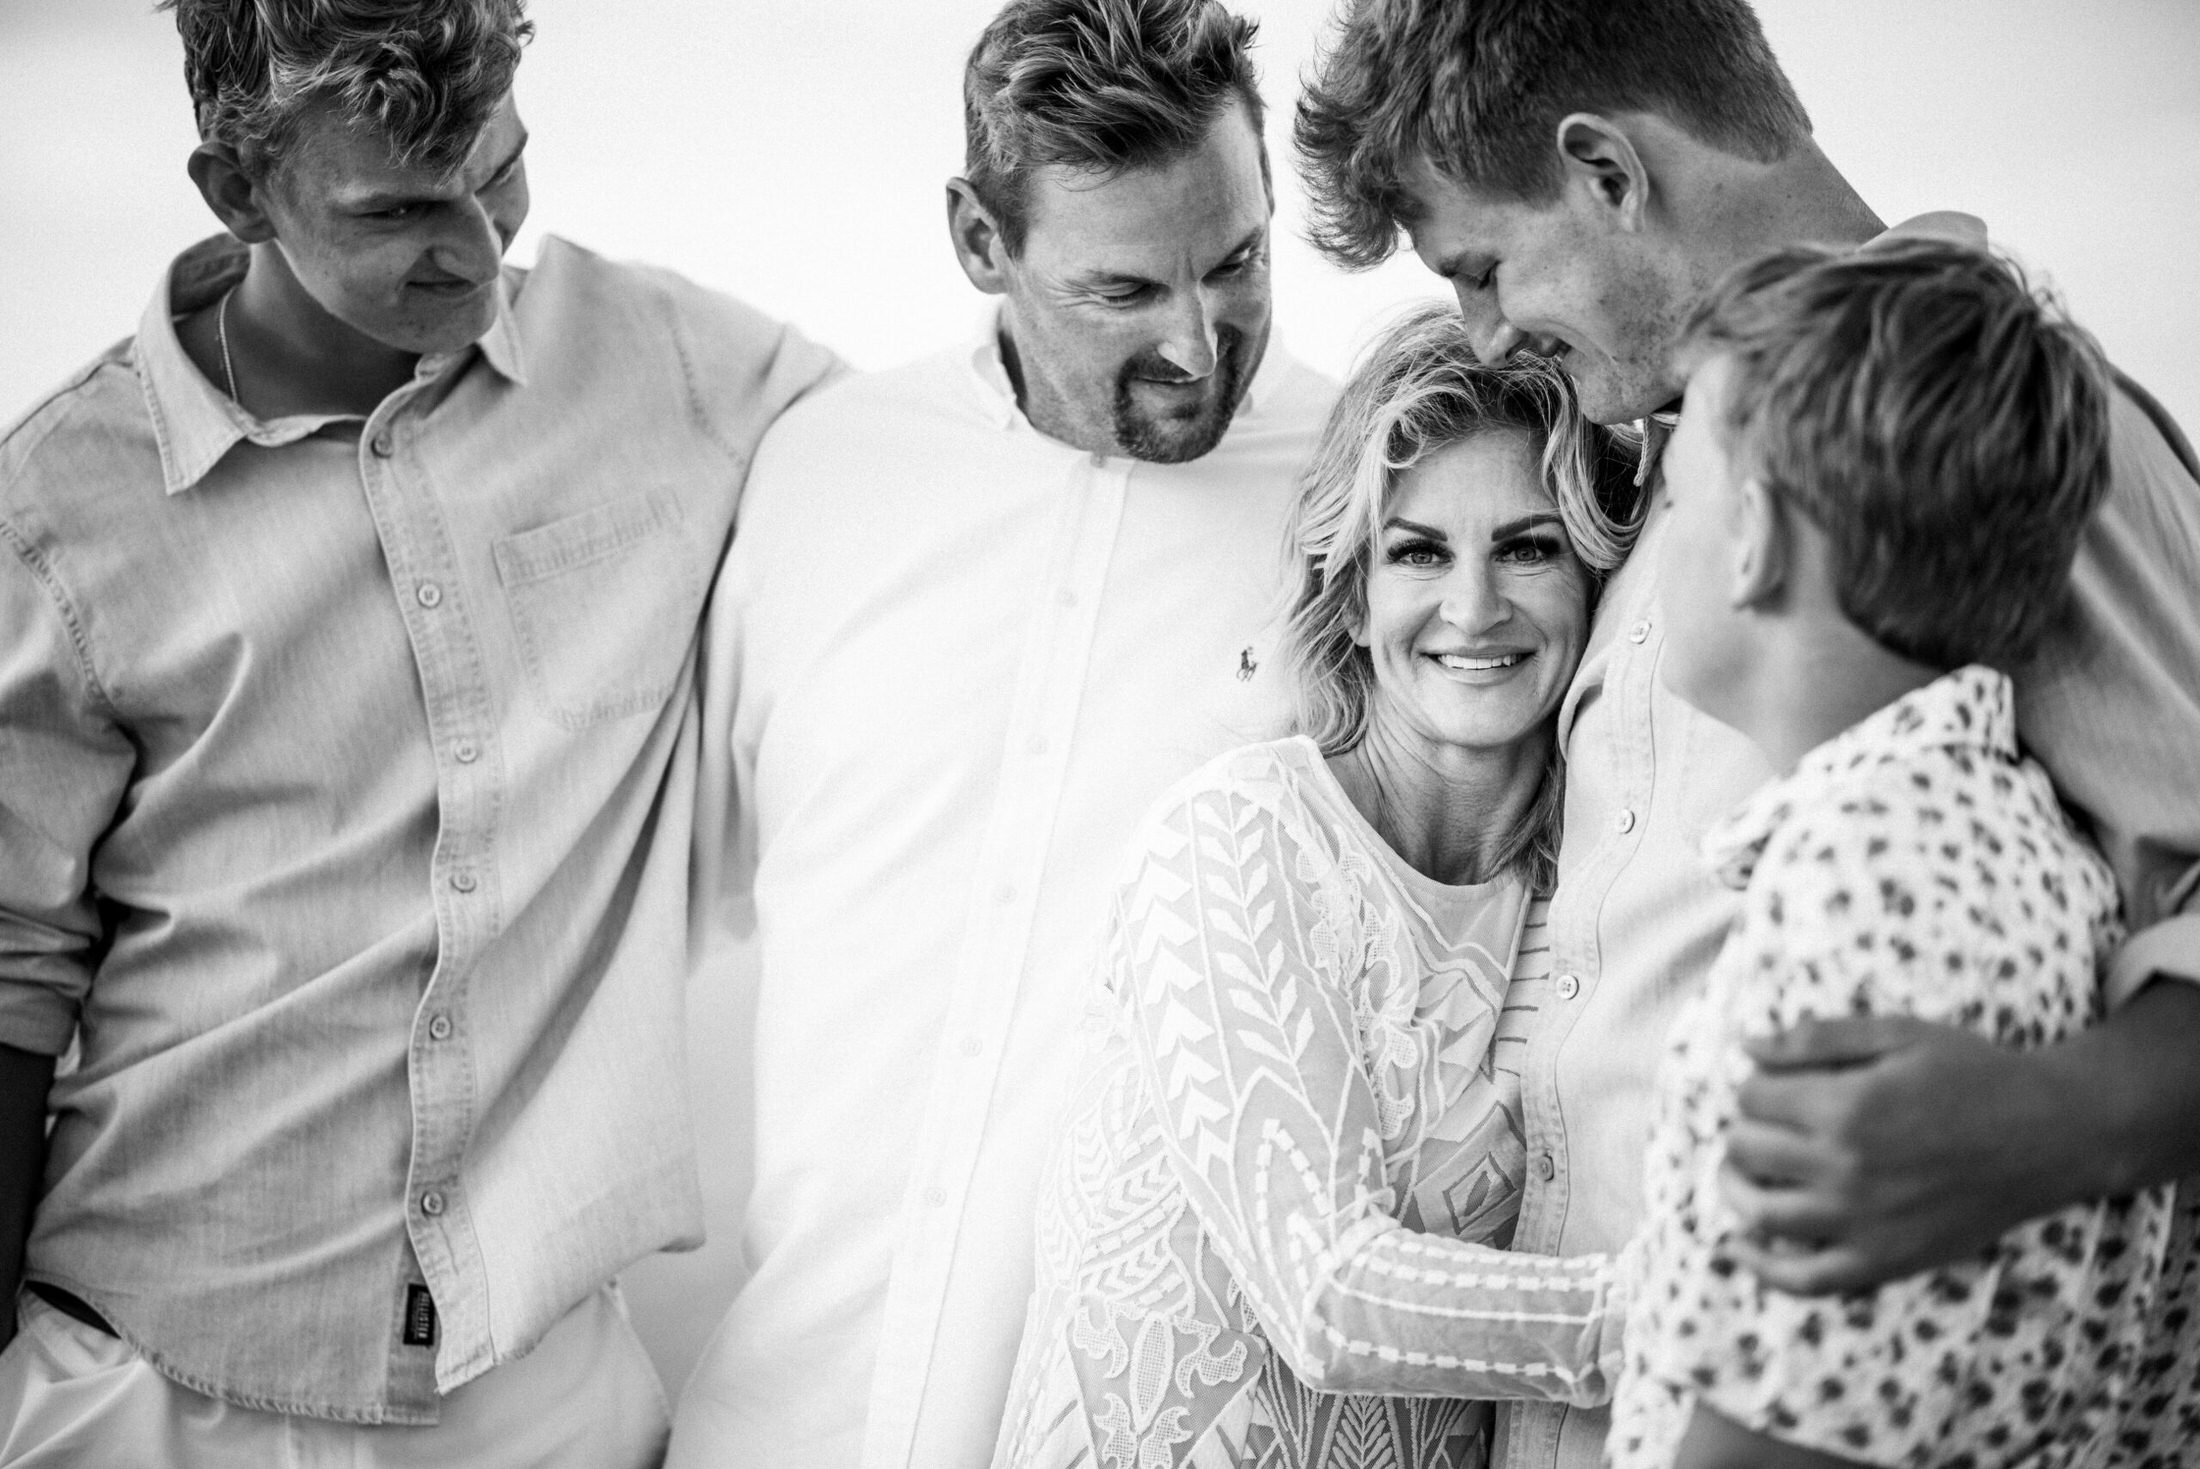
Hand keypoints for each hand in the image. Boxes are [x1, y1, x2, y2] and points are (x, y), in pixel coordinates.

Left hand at [1716, 1014, 2075, 1293]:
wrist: (2051, 1134)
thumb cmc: (1974, 1074)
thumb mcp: (1898, 1034)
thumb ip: (1817, 1038)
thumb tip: (1746, 1045)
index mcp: (1845, 1106)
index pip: (1752, 1097)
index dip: (1755, 1086)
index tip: (1774, 1085)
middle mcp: (1846, 1167)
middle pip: (1747, 1150)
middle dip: (1745, 1130)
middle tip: (1766, 1125)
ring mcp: (1864, 1221)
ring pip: (1760, 1212)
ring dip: (1736, 1188)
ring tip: (1742, 1173)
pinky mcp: (1885, 1260)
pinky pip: (1806, 1279)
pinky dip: (1763, 1267)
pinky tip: (1741, 1245)